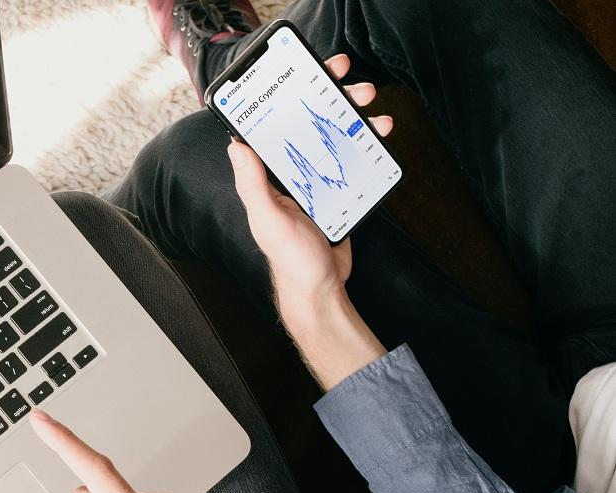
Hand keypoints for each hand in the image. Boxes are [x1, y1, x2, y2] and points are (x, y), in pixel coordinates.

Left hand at [228, 54, 387, 388]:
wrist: (322, 292)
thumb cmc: (290, 262)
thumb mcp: (269, 222)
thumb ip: (253, 185)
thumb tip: (236, 146)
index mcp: (268, 177)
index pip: (275, 127)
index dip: (290, 98)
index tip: (309, 75)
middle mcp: (289, 175)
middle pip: (309, 125)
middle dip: (331, 100)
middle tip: (353, 86)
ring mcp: (315, 182)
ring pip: (334, 138)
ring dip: (354, 119)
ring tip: (374, 110)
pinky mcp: (338, 192)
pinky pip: (352, 160)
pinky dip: (366, 145)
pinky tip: (379, 136)